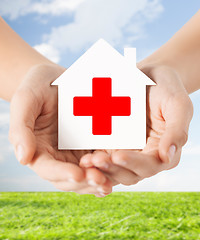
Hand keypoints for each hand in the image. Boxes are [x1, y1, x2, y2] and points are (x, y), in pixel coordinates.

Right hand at [9, 64, 111, 195]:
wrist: (56, 78)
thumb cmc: (37, 86)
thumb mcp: (26, 100)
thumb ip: (21, 129)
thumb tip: (23, 158)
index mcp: (38, 149)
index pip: (48, 169)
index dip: (61, 173)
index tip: (77, 174)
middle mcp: (57, 156)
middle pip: (69, 178)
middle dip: (85, 182)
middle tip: (101, 181)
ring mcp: (75, 152)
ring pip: (86, 174)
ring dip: (98, 180)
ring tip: (110, 182)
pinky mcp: (90, 145)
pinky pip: (100, 160)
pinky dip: (108, 168)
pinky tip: (119, 169)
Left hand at [80, 64, 192, 185]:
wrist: (149, 75)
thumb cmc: (167, 88)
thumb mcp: (177, 105)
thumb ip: (177, 131)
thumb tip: (167, 157)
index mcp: (163, 150)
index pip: (150, 165)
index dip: (135, 164)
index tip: (118, 155)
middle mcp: (145, 155)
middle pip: (130, 173)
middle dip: (113, 169)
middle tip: (96, 160)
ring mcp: (127, 151)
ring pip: (114, 169)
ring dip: (100, 169)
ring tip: (86, 162)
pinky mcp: (113, 144)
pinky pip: (103, 157)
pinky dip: (95, 161)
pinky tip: (83, 157)